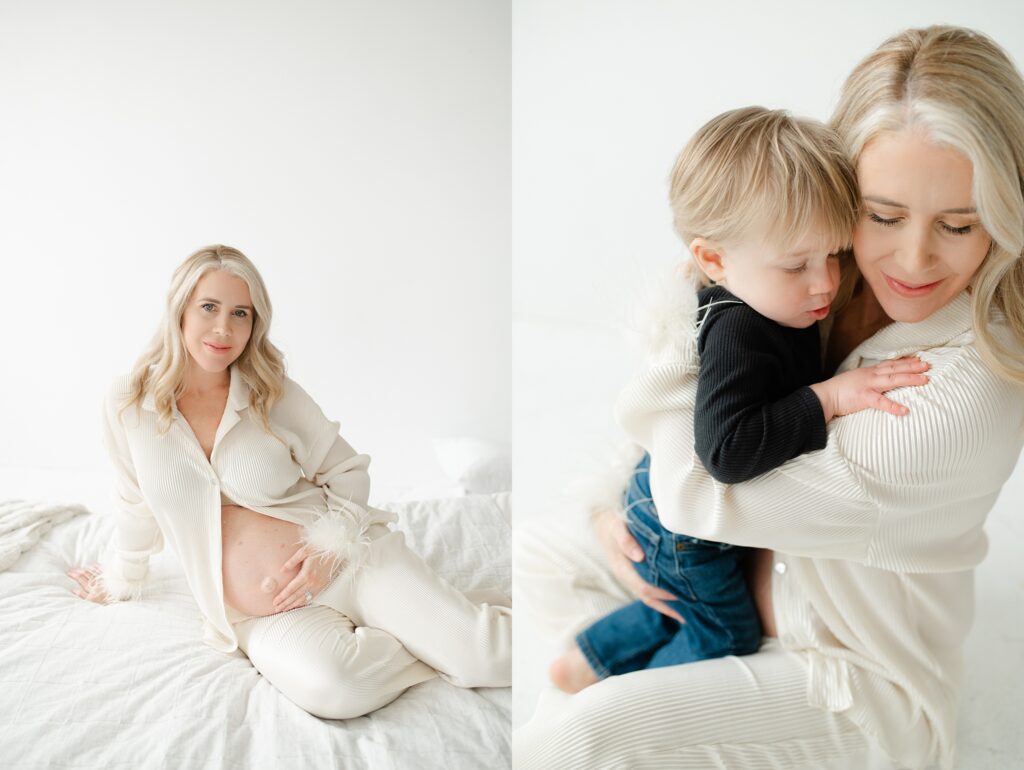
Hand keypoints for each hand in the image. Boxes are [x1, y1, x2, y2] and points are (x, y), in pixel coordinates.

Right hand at [66, 563, 110, 604]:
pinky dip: (97, 567)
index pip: (80, 578)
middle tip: (71, 569)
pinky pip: (102, 570)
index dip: (73, 575)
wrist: (115, 599)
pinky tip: (94, 564)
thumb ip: (81, 595)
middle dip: (77, 571)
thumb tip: (73, 590)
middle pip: (85, 573)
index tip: (68, 572)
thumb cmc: (102, 601)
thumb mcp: (90, 600)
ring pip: (92, 571)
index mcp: (90, 586)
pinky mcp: (108, 577)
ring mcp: (101, 578)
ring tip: (80, 568)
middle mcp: (95, 581)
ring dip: (86, 568)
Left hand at [271, 545, 334, 612]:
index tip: (274, 601)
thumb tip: (282, 570)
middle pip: (296, 596)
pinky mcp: (322, 586)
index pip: (291, 589)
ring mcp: (318, 585)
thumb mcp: (304, 551)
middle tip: (276, 608)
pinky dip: (303, 603)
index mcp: (306, 574)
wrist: (337, 552)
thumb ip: (292, 561)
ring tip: (284, 609)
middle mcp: (312, 582)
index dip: (282, 596)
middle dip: (285, 603)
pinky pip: (311, 597)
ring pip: (303, 599)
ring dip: (293, 605)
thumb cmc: (319, 549)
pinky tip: (297, 604)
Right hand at [592, 507, 684, 623]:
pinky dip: (661, 599)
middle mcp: (625, 577)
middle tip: (692, 608)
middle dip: (668, 605)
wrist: (601, 523)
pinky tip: (675, 602)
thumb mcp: (617, 527)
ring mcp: (629, 578)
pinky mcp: (634, 576)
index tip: (682, 594)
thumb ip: (625, 540)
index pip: (644, 587)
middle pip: (648, 597)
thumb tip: (639, 556)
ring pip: (648, 598)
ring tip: (686, 614)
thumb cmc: (613, 523)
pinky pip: (647, 592)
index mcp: (622, 568)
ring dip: (665, 606)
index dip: (662, 593)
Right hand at [809, 356, 929, 421]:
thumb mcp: (855, 380)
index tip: (918, 359)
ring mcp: (868, 385)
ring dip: (910, 379)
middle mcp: (870, 375)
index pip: (889, 364)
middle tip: (928, 365)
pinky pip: (880, 402)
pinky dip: (893, 406)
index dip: (905, 361)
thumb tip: (878, 382)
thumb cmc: (838, 390)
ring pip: (892, 380)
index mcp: (868, 372)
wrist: (824, 396)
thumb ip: (868, 380)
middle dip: (912, 367)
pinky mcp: (863, 397)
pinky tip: (904, 410)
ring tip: (925, 380)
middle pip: (895, 369)